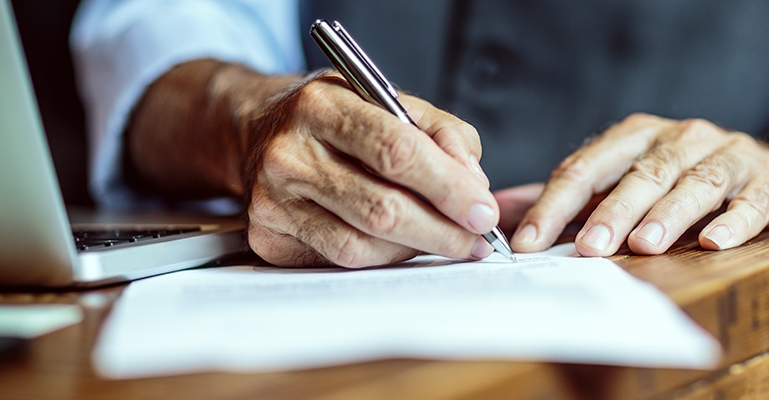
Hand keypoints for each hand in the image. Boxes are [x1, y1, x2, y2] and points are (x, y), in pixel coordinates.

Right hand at [247, 73, 495, 266]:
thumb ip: (443, 133)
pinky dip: (385, 257)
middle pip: (382, 207)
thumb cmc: (336, 121)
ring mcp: (272, 199)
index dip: (449, 186)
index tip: (483, 211)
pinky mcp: (268, 236)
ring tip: (444, 239)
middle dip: (443, 230)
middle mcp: (289, 152)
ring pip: (364, 244)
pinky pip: (342, 259)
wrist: (259, 131)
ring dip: (417, 248)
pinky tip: (403, 244)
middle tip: (477, 239)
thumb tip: (474, 183)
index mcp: (322, 105)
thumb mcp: (390, 103)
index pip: (396, 150)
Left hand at [510, 113, 768, 255]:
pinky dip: (734, 222)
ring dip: (668, 215)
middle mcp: (681, 138)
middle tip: (590, 248)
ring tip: (646, 245)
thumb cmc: (680, 182)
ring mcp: (729, 155)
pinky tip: (715, 243)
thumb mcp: (621, 180)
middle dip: (612, 212)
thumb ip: (565, 197)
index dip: (556, 205)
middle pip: (642, 174)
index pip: (587, 167)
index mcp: (636, 137)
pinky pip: (752, 201)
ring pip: (695, 184)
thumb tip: (497, 209)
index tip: (528, 243)